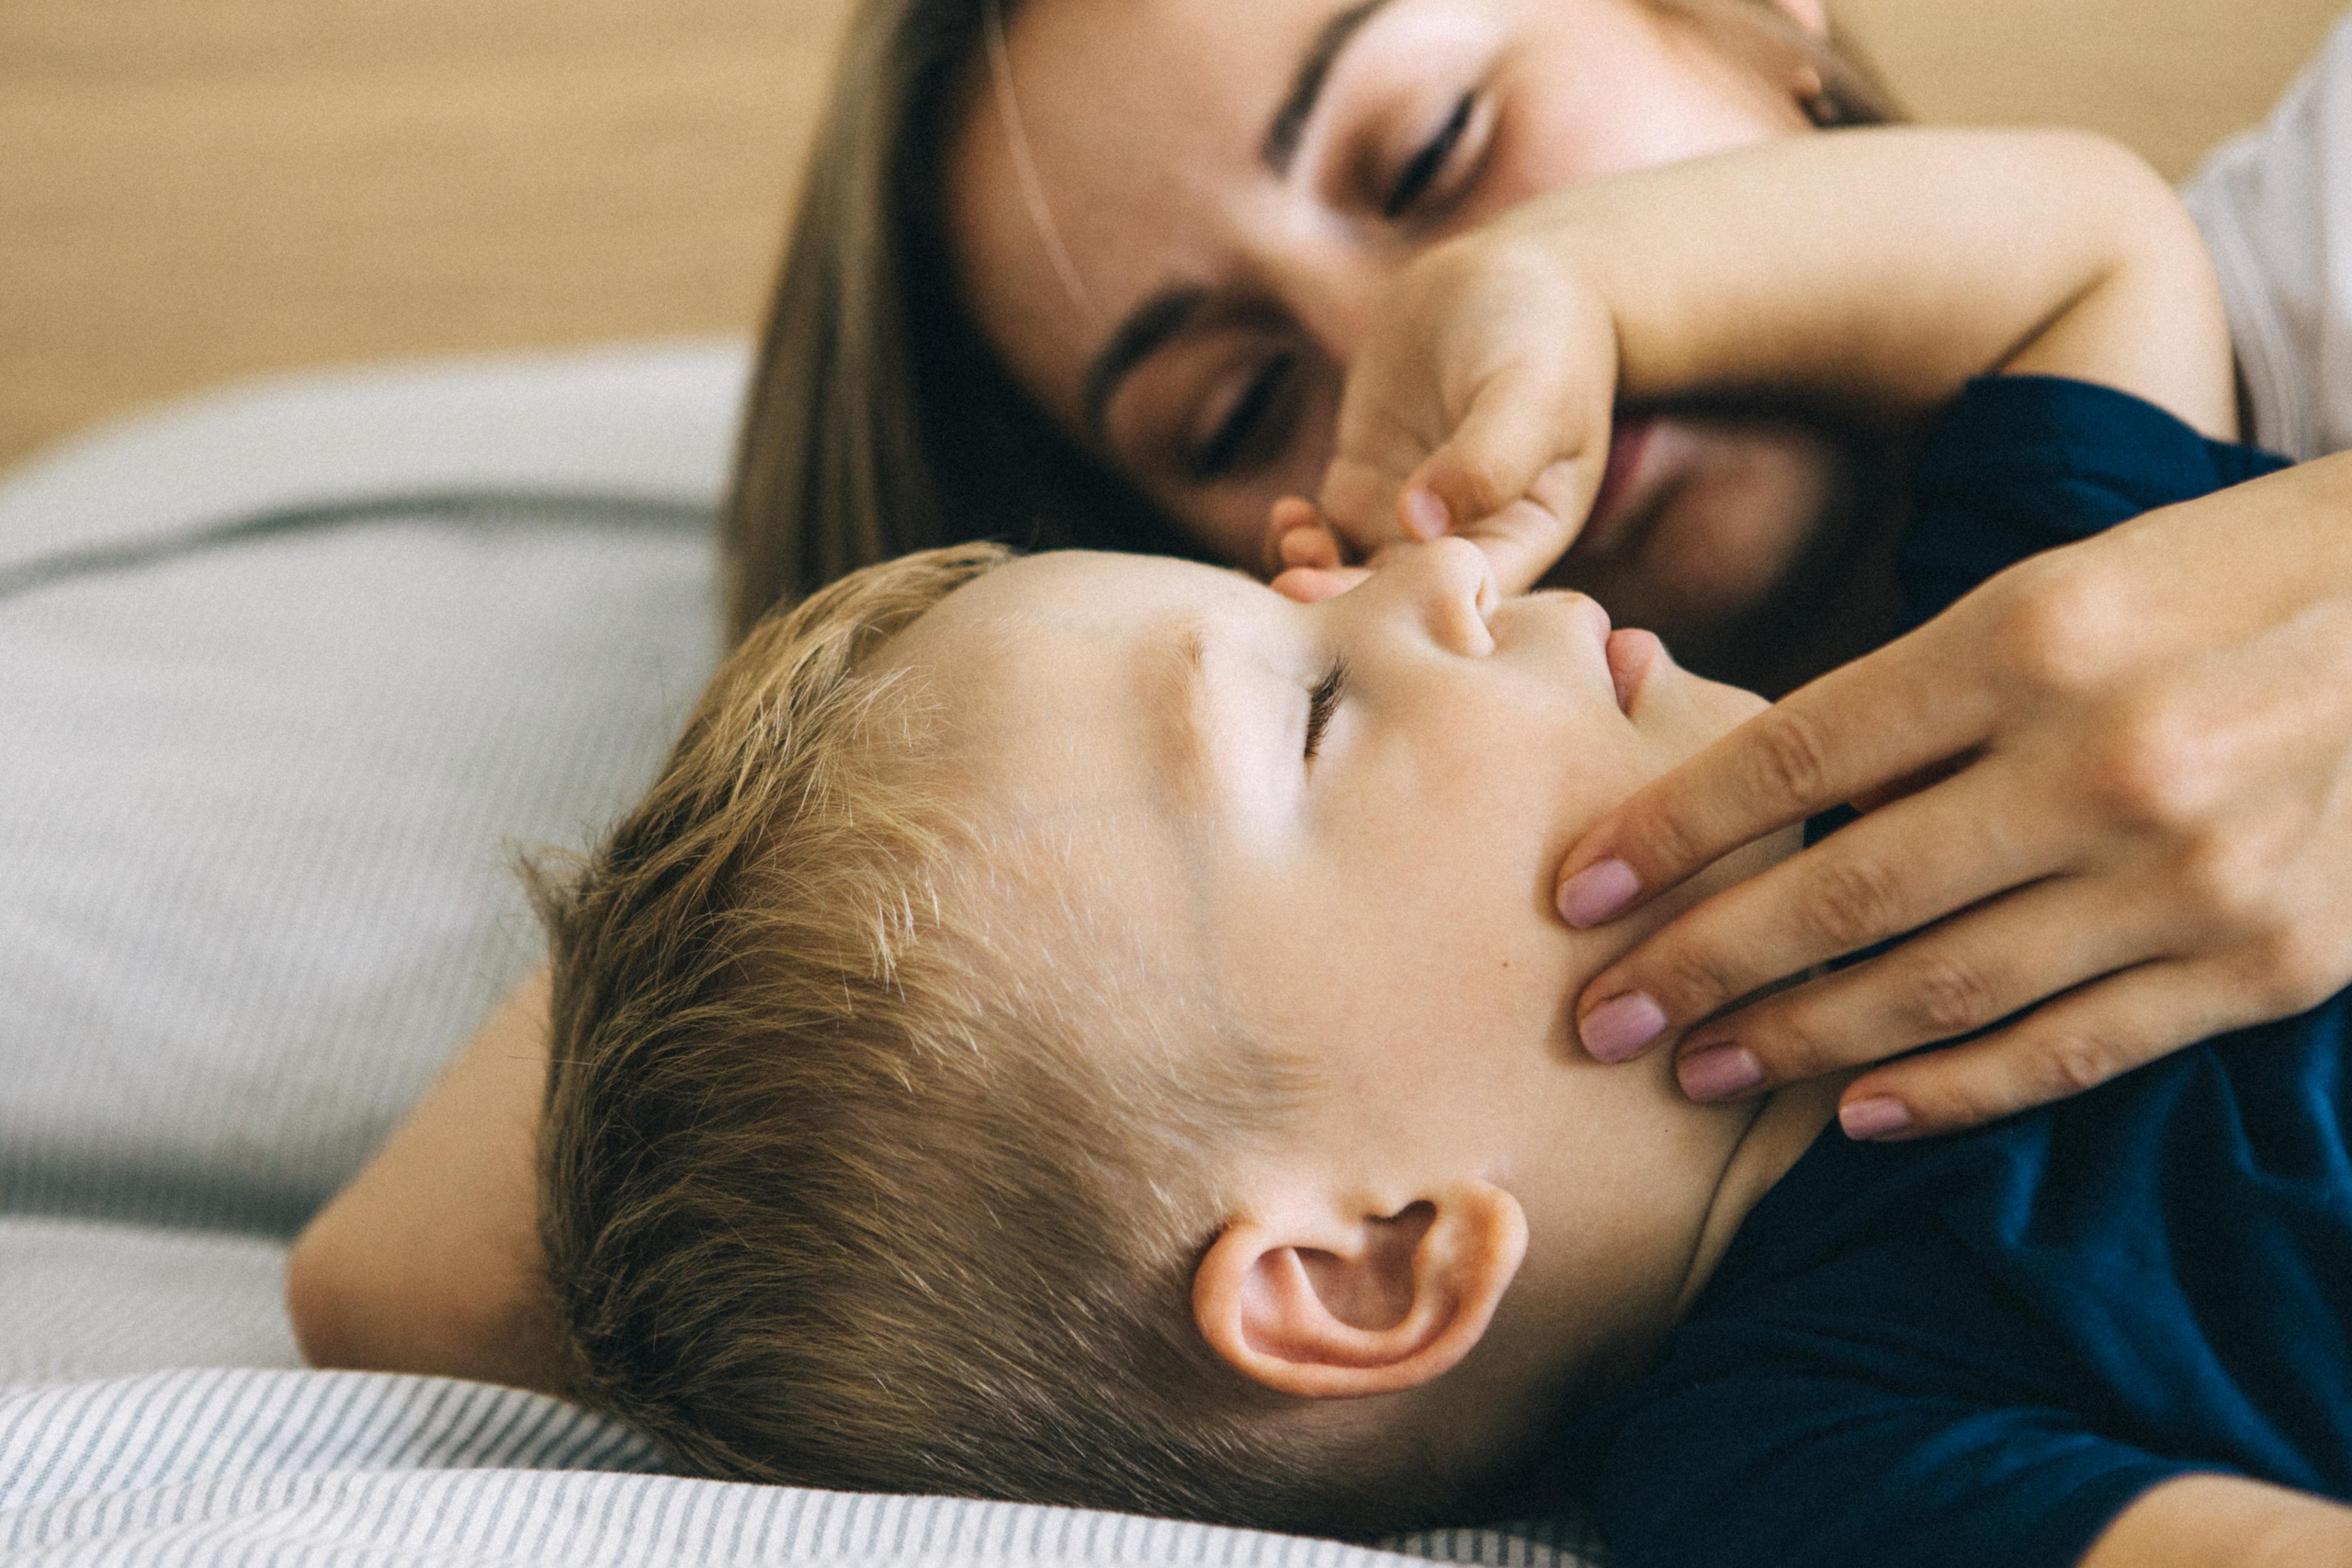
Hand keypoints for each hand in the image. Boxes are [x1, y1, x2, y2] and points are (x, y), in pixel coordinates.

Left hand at [1291, 228, 1620, 594]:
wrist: (1501, 280)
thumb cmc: (1541, 335)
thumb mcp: (1530, 392)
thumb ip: (1488, 458)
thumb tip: (1421, 521)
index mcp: (1524, 537)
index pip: (1469, 599)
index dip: (1413, 613)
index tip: (1360, 597)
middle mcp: (1466, 543)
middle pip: (1399, 602)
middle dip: (1345, 603)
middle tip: (1297, 588)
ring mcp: (1408, 521)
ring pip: (1352, 575)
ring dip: (1314, 576)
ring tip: (1295, 543)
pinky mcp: (1363, 488)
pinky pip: (1325, 536)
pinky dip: (1299, 539)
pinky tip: (1288, 515)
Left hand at [1554, 469, 2351, 1138]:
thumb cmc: (2232, 580)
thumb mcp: (2067, 583)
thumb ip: (1924, 684)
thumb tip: (1762, 787)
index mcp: (2032, 636)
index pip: (1797, 753)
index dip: (1671, 831)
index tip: (1578, 890)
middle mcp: (2101, 760)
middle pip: (1844, 891)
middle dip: (1701, 966)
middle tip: (1596, 1021)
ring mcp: (2189, 874)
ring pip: (1941, 990)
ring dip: (1799, 1042)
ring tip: (1697, 1072)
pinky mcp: (2267, 962)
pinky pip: (2073, 1048)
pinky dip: (1954, 1092)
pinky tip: (1857, 1115)